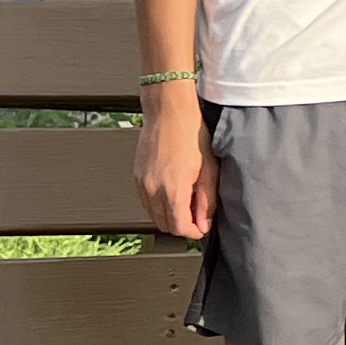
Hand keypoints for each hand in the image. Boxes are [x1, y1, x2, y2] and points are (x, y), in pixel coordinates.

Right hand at [133, 91, 215, 238]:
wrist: (169, 112)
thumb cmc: (191, 134)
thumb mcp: (209, 169)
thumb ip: (206, 201)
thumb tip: (204, 223)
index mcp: (172, 189)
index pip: (179, 228)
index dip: (193, 232)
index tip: (202, 227)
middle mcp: (152, 189)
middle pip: (164, 225)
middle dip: (182, 225)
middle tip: (197, 214)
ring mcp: (142, 183)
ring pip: (153, 215)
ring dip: (169, 216)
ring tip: (186, 201)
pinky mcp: (136, 177)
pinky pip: (145, 202)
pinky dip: (158, 205)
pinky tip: (172, 192)